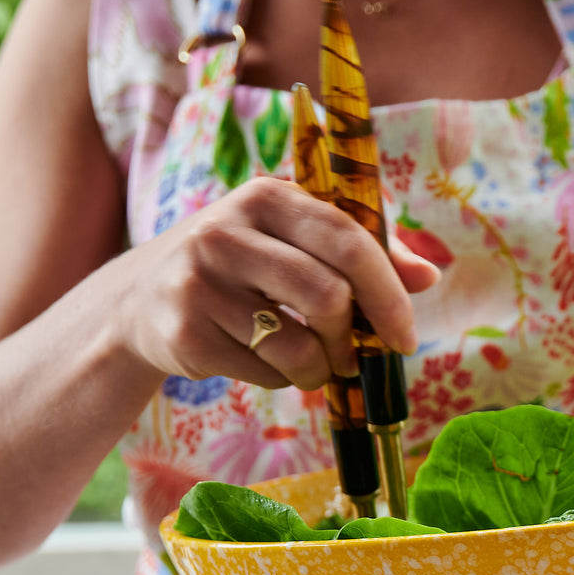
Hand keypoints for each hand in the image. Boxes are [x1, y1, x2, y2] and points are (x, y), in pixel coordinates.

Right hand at [114, 176, 438, 390]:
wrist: (143, 298)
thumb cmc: (245, 267)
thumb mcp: (297, 243)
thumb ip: (365, 253)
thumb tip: (430, 275)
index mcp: (269, 195)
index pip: (350, 242)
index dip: (388, 296)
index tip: (405, 337)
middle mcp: (227, 230)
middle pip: (328, 299)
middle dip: (351, 341)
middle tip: (352, 356)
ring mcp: (200, 281)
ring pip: (299, 346)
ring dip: (321, 370)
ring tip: (313, 365)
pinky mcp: (186, 331)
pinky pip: (266, 372)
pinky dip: (283, 378)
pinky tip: (265, 361)